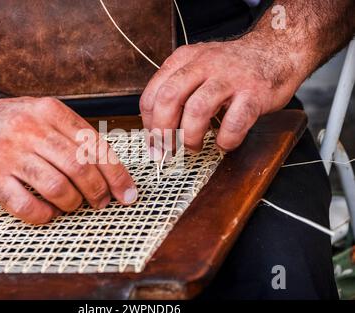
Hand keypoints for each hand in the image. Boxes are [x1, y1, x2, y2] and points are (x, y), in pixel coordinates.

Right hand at [0, 97, 136, 223]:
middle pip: (80, 168)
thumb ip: (75, 135)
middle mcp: (30, 129)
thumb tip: (111, 170)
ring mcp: (9, 154)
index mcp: (50, 111)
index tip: (127, 193)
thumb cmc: (13, 124)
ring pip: (58, 188)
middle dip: (98, 192)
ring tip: (72, 205)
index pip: (95, 146)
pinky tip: (49, 212)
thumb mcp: (44, 115)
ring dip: (73, 204)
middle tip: (101, 203)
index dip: (116, 174)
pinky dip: (45, 216)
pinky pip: (27, 206)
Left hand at [140, 39, 301, 151]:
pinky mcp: (254, 93)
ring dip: (191, 137)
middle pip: (169, 99)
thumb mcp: (197, 67)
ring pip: (197, 110)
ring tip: (194, 146)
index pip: (153, 93)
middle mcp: (204, 65)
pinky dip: (225, 140)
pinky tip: (224, 142)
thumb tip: (156, 126)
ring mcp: (230, 78)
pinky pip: (234, 123)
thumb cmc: (232, 68)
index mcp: (184, 60)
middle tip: (168, 149)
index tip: (154, 140)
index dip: (149, 123)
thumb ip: (177, 89)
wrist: (275, 50)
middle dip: (164, 132)